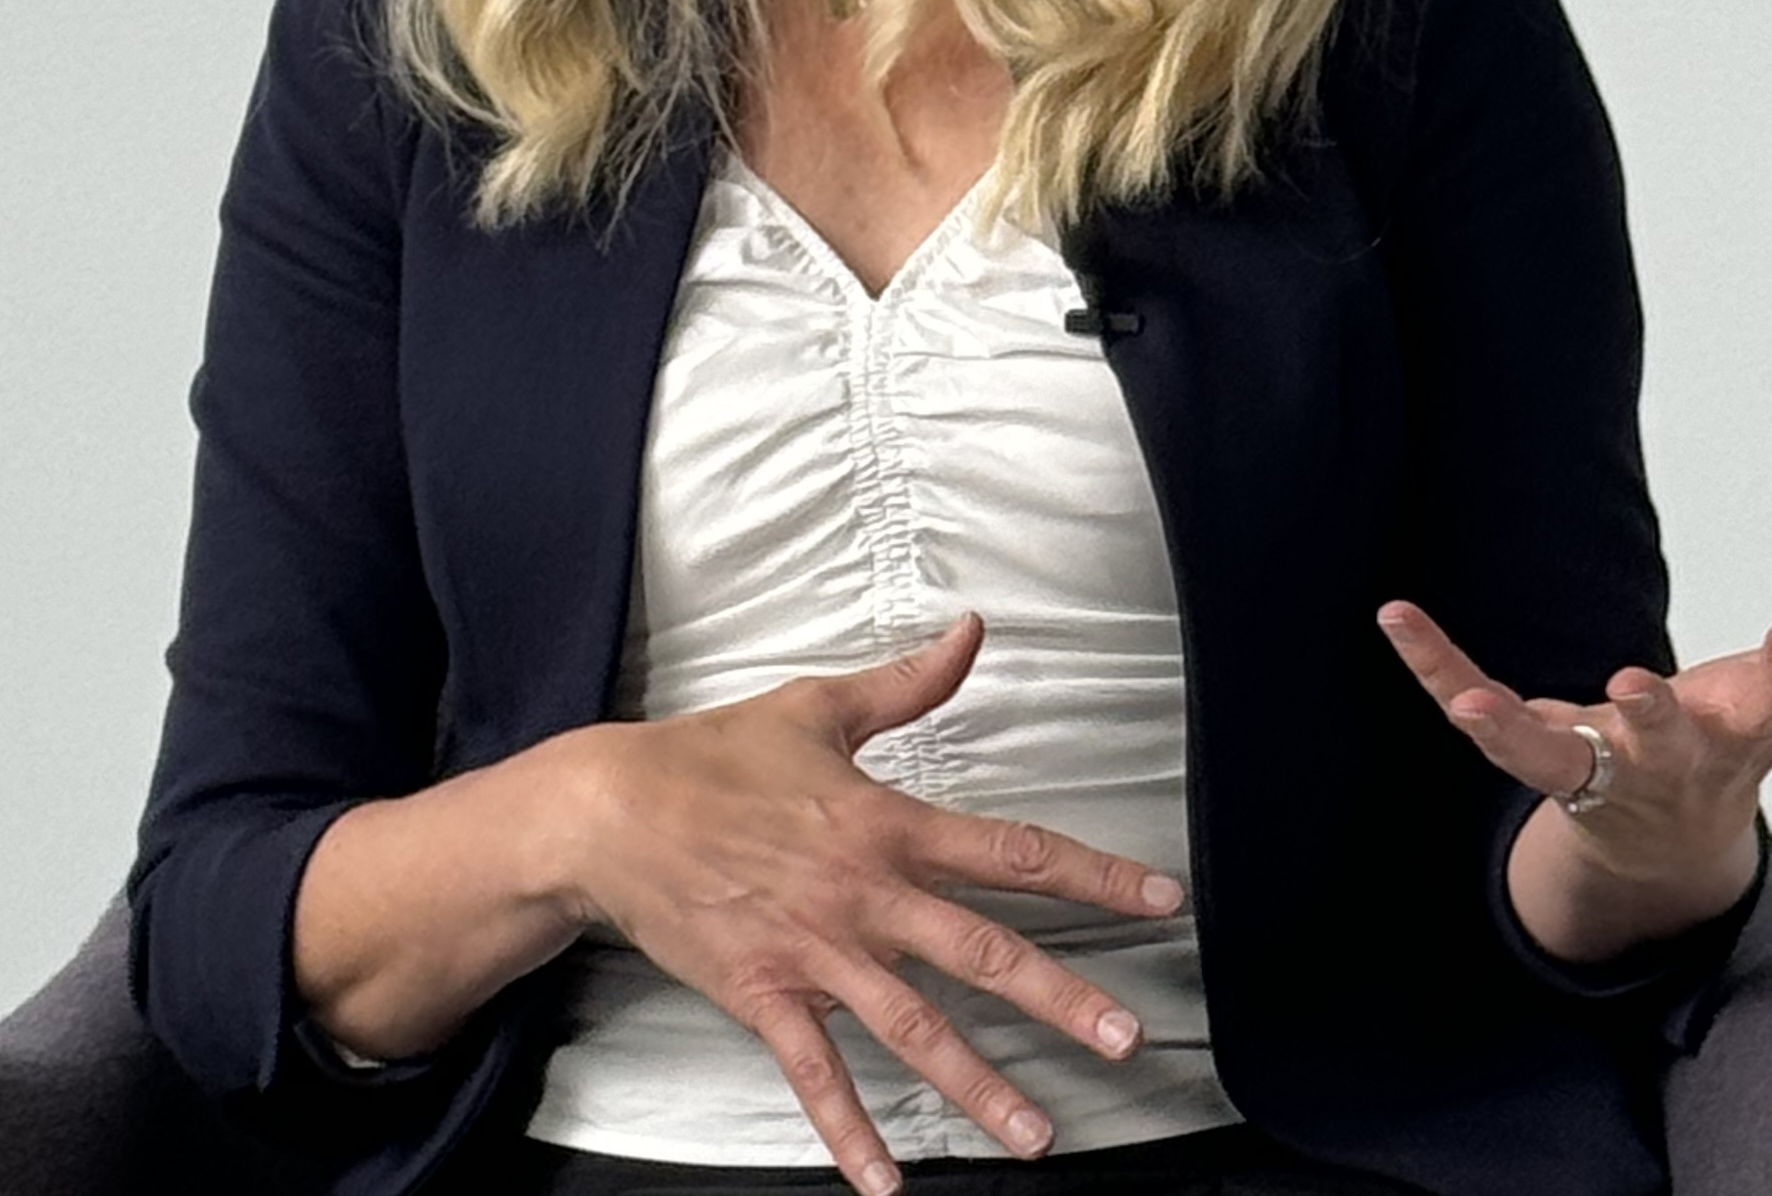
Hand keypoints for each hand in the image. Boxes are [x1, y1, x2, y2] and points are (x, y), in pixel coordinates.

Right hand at [550, 614, 1182, 1195]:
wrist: (613, 810)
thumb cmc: (716, 754)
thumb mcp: (820, 706)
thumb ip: (908, 681)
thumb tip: (971, 630)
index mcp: (886, 823)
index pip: (1010, 851)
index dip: (1092, 875)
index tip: (1159, 900)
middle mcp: (864, 894)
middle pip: (981, 952)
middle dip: (1061, 998)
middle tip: (1126, 1039)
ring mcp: (815, 952)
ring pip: (914, 1027)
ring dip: (980, 1084)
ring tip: (1039, 1133)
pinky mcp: (764, 995)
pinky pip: (816, 1074)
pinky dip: (850, 1130)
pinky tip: (886, 1180)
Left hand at [1376, 585, 1771, 956]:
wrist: (1664, 837)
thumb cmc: (1739, 739)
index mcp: (1743, 735)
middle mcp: (1668, 760)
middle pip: (1665, 746)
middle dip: (1656, 721)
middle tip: (1638, 686)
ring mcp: (1595, 766)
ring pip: (1555, 759)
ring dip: (1516, 731)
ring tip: (1480, 702)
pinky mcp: (1534, 753)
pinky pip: (1473, 713)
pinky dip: (1435, 668)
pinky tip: (1396, 616)